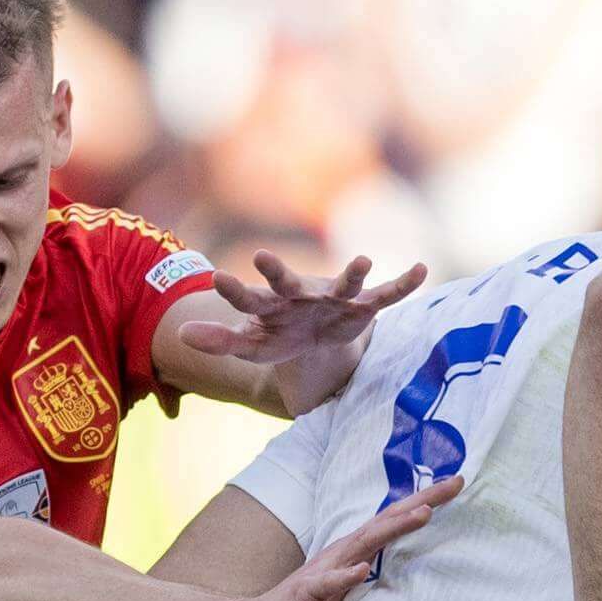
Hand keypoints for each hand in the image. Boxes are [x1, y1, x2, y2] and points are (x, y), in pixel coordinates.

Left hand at [176, 251, 425, 415]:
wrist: (314, 336)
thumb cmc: (277, 336)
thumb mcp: (249, 345)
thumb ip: (219, 341)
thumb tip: (179, 335)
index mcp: (270, 305)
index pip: (247, 297)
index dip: (233, 290)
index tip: (215, 279)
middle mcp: (300, 294)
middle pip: (285, 282)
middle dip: (275, 271)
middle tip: (260, 256)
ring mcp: (333, 298)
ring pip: (343, 284)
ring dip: (353, 274)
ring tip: (362, 261)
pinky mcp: (362, 306)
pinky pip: (387, 295)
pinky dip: (405, 283)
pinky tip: (422, 269)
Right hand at [214, 475, 460, 600]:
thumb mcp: (341, 595)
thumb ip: (366, 579)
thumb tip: (401, 572)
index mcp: (350, 555)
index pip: (391, 523)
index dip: (423, 504)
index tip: (456, 484)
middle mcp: (338, 556)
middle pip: (384, 523)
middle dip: (421, 502)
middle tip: (456, 482)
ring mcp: (320, 574)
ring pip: (361, 546)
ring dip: (392, 528)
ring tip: (423, 514)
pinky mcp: (303, 596)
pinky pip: (325, 585)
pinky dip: (344, 576)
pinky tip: (360, 570)